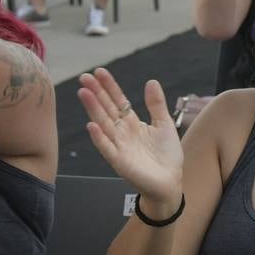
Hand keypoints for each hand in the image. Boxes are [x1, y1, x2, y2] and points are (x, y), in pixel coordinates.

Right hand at [78, 69, 182, 206]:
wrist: (170, 182)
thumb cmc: (167, 156)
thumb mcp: (164, 124)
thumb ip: (156, 105)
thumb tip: (151, 81)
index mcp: (132, 123)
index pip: (117, 101)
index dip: (109, 86)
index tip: (99, 72)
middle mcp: (122, 132)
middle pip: (106, 109)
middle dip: (96, 93)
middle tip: (84, 77)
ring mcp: (119, 146)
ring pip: (103, 124)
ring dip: (93, 109)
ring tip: (84, 93)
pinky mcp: (119, 162)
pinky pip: (107, 148)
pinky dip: (99, 137)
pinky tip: (91, 125)